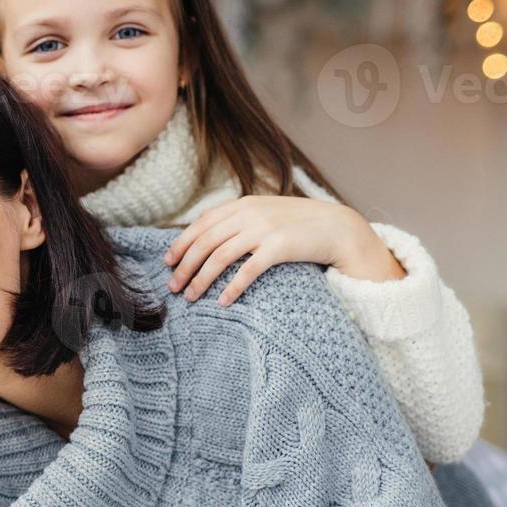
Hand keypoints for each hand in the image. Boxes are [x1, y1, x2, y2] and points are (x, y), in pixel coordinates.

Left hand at [163, 196, 404, 305]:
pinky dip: (232, 287)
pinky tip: (223, 302)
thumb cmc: (298, 224)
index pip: (201, 224)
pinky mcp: (279, 248)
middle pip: (205, 242)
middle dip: (185, 266)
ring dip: (201, 280)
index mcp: (243, 204)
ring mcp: (264, 230)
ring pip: (220, 257)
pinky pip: (248, 271)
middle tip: (173, 287)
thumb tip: (206, 227)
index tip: (168, 262)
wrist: (338, 227)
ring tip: (191, 297)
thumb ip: (238, 217)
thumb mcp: (265, 211)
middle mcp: (249, 214)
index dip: (181, 243)